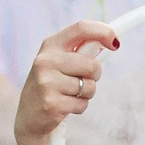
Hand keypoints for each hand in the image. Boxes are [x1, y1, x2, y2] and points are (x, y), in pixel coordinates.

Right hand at [15, 20, 119, 142]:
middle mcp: (46, 61)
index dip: (103, 32)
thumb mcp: (60, 61)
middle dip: (94, 76)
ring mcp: (47, 82)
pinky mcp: (51, 103)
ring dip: (86, 94)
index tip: (116, 43)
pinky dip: (79, 107)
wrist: (28, 116)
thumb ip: (81, 50)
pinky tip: (64, 106)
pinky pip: (83, 104)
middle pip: (92, 64)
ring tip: (68, 94)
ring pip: (90, 87)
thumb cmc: (51, 84)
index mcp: (51, 45)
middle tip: (81, 80)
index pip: (81, 28)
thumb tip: (112, 40)